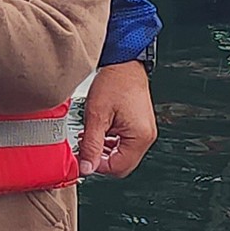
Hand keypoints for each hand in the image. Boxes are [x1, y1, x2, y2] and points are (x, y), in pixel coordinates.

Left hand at [78, 60, 156, 177]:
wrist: (123, 62)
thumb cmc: (114, 82)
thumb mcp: (96, 115)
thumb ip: (91, 144)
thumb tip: (87, 168)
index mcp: (140, 137)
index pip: (118, 168)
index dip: (97, 165)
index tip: (83, 156)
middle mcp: (147, 136)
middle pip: (122, 164)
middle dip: (101, 158)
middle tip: (85, 145)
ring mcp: (145, 131)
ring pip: (122, 154)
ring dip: (104, 149)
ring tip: (90, 135)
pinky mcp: (140, 125)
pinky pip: (125, 143)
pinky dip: (110, 141)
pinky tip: (99, 130)